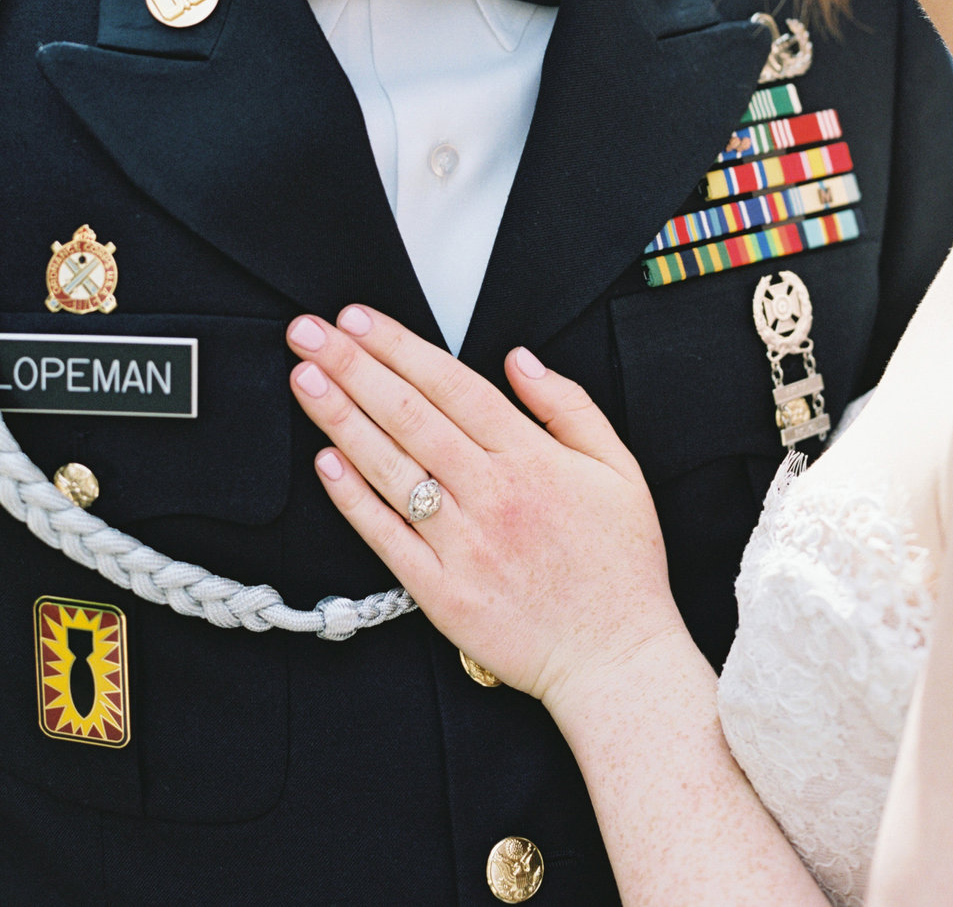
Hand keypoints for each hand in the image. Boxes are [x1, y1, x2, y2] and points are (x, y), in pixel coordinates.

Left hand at [286, 306, 687, 711]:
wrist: (618, 659)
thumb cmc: (621, 564)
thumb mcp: (619, 468)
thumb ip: (568, 406)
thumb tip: (518, 360)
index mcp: (532, 459)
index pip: (452, 386)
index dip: (400, 347)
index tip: (359, 319)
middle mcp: (492, 495)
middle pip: (410, 416)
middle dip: (354, 366)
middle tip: (310, 332)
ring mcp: (463, 546)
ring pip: (390, 469)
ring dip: (341, 419)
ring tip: (305, 379)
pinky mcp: (441, 595)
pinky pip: (387, 539)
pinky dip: (353, 499)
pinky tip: (325, 461)